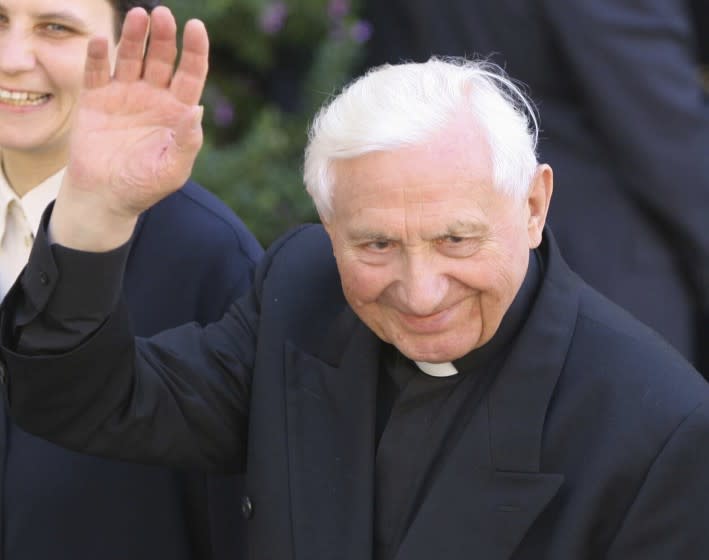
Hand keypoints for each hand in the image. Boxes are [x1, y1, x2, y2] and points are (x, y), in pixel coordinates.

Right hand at [52, 6, 208, 249]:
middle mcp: (152, 97)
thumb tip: (198, 108)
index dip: (195, 51)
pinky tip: (103, 41)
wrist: (105, 197)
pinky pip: (97, 72)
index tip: (196, 27)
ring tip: (138, 16)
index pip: (191, 74)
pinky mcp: (95, 99)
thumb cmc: (144, 186)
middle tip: (162, 15)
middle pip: (161, 59)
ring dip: (134, 37)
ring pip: (131, 57)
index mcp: (176, 111)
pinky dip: (99, 56)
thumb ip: (187, 142)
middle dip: (163, 37)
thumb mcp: (173, 169)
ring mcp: (123, 95)